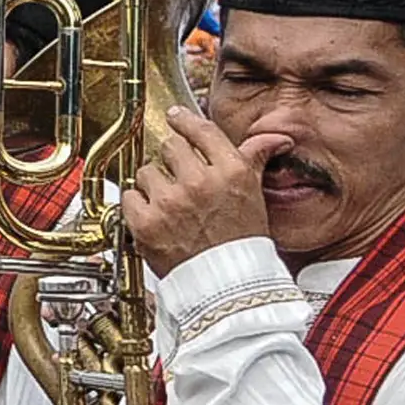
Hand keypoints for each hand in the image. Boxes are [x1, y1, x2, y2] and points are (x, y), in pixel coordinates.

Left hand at [123, 107, 287, 276]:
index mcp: (231, 172)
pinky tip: (156, 219)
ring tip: (171, 207)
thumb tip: (274, 137)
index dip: (185, 120)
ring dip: (154, 185)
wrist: (227, 287)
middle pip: (170, 146)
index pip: (201, 130)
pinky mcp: (145, 222)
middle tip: (180, 181)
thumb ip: (254, 160)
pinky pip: (129, 196)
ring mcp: (170, 202)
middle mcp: (200, 182)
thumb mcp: (254, 197)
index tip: (176, 117)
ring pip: (147, 171)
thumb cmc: (242, 244)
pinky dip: (137, 206)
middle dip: (173, 162)